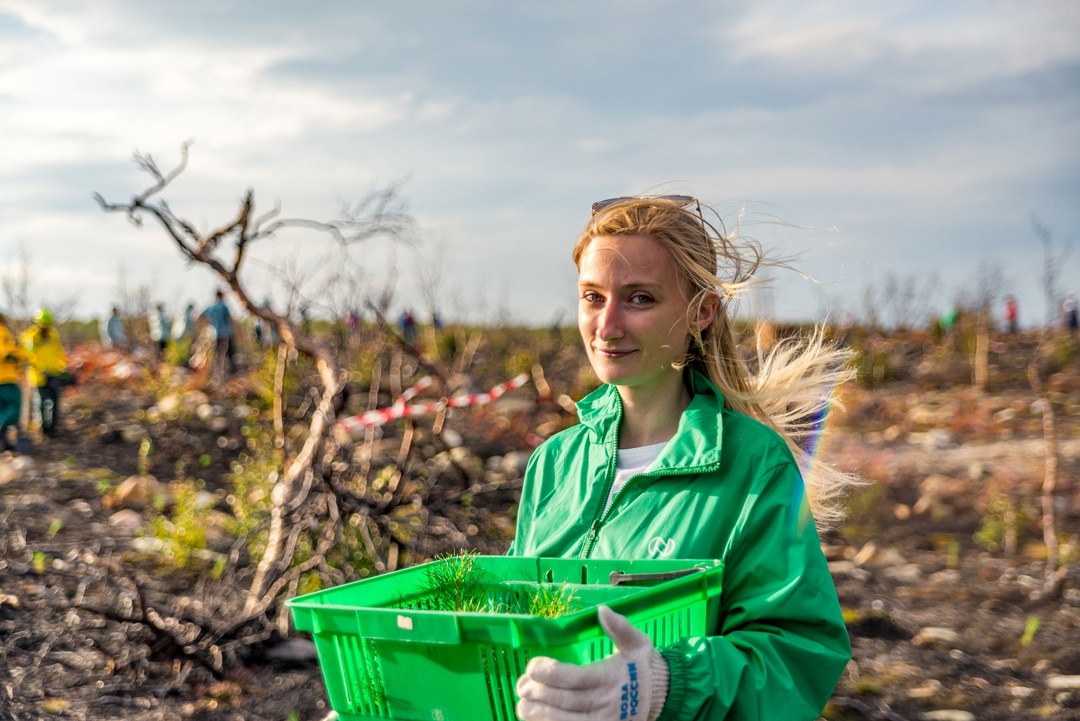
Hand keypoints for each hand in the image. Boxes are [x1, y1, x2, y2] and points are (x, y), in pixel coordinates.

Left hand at [516, 606, 668, 720]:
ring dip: (540, 715)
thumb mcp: (638, 643)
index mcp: (610, 677)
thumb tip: (602, 610)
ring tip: (522, 705)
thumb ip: (620, 627)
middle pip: (565, 701)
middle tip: (521, 685)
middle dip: (538, 693)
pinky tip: (536, 719)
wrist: (661, 698)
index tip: (532, 666)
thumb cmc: (640, 667)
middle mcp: (605, 702)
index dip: (549, 673)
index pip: (575, 677)